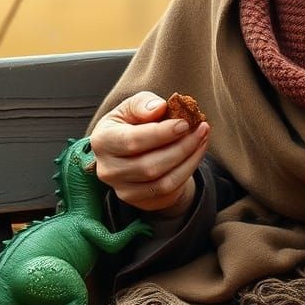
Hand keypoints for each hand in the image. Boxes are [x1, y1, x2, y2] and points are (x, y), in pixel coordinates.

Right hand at [89, 91, 209, 215]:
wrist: (131, 152)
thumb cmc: (131, 124)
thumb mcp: (132, 107)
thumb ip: (142, 103)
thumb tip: (158, 108)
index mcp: (102, 141)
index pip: (132, 141)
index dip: (161, 134)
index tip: (184, 123)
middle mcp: (108, 170)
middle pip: (149, 165)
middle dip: (181, 147)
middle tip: (201, 129)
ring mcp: (123, 190)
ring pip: (163, 183)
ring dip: (189, 161)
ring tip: (202, 139)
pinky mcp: (140, 201)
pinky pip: (169, 191)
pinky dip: (187, 172)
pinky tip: (196, 154)